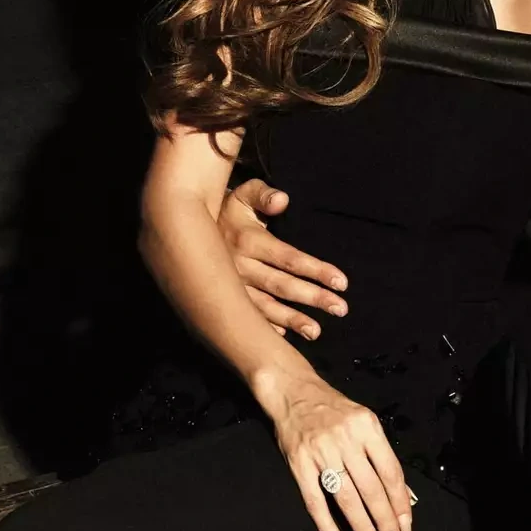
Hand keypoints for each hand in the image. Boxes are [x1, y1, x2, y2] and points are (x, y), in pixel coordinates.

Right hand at [218, 178, 348, 340]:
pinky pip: (246, 316)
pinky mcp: (223, 298)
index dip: (316, 270)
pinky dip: (265, 327)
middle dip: (313, 298)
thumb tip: (282, 200)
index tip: (342, 282)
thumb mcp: (243, 195)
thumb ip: (263, 195)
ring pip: (265, 307)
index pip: (289, 258)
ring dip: (292, 320)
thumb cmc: (228, 210)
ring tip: (316, 332)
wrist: (188, 228)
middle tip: (341, 309)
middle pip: (282, 285)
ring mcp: (231, 286)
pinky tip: (284, 335)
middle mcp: (240, 267)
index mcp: (248, 241)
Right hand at [258, 366, 412, 530]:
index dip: (400, 503)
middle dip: (385, 522)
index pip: (390, 472)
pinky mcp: (299, 465)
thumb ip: (380, 454)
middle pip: (371, 489)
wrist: (293, 392)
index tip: (406, 526)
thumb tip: (401, 494)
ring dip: (363, 528)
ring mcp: (321, 453)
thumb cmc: (334, 409)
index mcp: (368, 428)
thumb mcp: (364, 421)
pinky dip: (328, 527)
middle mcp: (346, 440)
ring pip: (347, 499)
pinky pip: (316, 502)